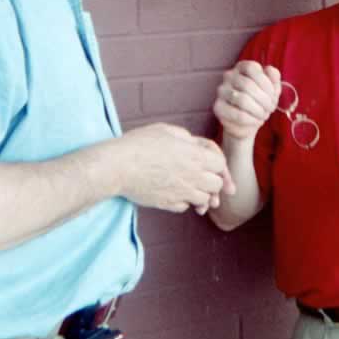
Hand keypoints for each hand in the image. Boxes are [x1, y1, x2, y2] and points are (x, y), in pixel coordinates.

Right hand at [113, 123, 231, 214]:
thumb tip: (197, 146)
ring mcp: (181, 192)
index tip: (208, 161)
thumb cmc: (140, 144)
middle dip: (213, 180)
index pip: (221, 164)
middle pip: (217, 185)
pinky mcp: (168, 204)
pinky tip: (176, 193)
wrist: (118, 166)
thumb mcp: (167, 131)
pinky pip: (185, 207)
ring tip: (192, 187)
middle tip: (202, 175)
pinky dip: (185, 202)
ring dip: (201, 194)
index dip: (216, 162)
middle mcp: (192, 176)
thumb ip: (188, 138)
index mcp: (195, 156)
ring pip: (204, 200)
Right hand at [212, 60, 281, 141]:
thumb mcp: (272, 89)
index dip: (266, 83)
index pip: (252, 68)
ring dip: (258, 110)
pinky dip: (252, 119)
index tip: (273, 95)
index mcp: (242, 67)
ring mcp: (221, 91)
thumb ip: (274, 77)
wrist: (248, 123)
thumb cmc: (260, 102)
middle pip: (248, 85)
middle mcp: (229, 76)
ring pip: (243, 100)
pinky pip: (238, 115)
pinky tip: (256, 120)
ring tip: (263, 115)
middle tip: (270, 108)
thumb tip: (270, 69)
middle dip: (264, 99)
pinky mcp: (218, 107)